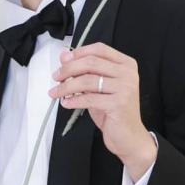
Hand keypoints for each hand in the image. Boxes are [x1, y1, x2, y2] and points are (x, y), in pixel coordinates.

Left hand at [48, 43, 157, 175]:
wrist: (129, 136)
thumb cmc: (113, 110)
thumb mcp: (98, 87)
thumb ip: (84, 71)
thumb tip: (64, 56)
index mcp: (126, 64)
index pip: (99, 49)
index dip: (79, 52)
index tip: (63, 60)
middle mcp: (128, 74)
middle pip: (91, 63)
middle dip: (68, 69)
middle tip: (56, 77)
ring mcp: (125, 88)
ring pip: (88, 80)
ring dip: (67, 86)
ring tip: (56, 92)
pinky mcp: (119, 104)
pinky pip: (89, 98)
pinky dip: (73, 100)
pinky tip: (66, 102)